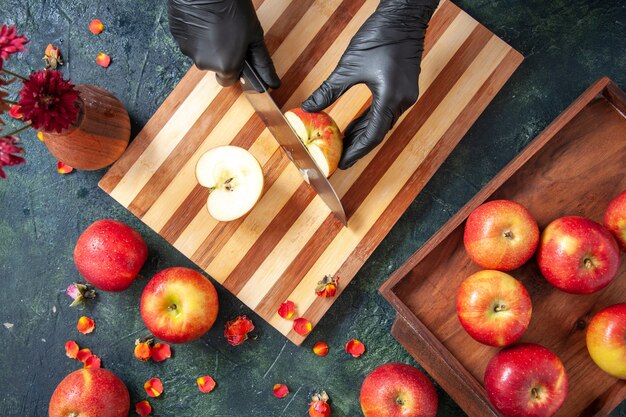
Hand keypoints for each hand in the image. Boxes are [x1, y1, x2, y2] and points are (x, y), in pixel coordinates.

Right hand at [168, 0, 279, 88]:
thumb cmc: (233, 8)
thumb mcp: (254, 35)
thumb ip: (262, 63)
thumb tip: (273, 84)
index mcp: (226, 66)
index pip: (228, 80)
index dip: (234, 68)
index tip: (237, 55)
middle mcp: (205, 63)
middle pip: (214, 67)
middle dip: (220, 55)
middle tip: (227, 34)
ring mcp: (188, 50)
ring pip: (200, 53)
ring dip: (207, 44)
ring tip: (215, 24)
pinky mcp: (177, 37)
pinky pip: (189, 41)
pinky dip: (195, 34)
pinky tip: (203, 20)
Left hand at [302, 0, 437, 168]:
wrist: (404, 16)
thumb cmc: (380, 36)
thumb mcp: (349, 66)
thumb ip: (329, 90)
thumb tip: (308, 107)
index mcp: (390, 98)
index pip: (373, 134)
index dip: (357, 151)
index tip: (342, 163)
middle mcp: (402, 100)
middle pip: (378, 131)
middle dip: (358, 145)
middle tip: (340, 158)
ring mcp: (406, 94)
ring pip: (382, 122)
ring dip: (363, 133)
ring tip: (344, 144)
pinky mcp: (404, 87)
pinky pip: (386, 111)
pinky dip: (370, 119)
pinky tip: (355, 124)